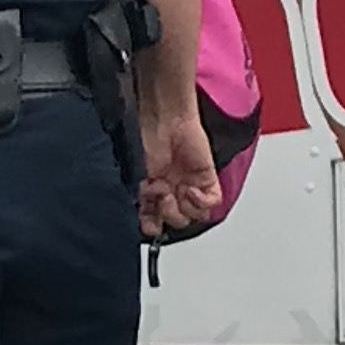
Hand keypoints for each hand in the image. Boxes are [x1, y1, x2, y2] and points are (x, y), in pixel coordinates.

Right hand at [139, 101, 222, 241]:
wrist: (163, 118)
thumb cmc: (143, 138)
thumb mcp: (133, 175)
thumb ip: (136, 198)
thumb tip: (140, 220)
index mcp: (151, 192)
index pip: (154, 222)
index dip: (152, 226)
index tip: (148, 222)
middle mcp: (171, 190)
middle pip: (175, 221)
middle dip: (167, 215)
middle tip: (161, 196)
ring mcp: (189, 185)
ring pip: (194, 216)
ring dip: (183, 210)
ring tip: (175, 192)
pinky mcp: (207, 178)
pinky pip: (211, 202)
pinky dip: (201, 202)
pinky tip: (190, 190)